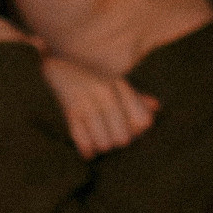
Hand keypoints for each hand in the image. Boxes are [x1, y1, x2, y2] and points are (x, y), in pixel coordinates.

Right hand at [39, 50, 159, 160]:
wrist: (56, 63)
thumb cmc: (90, 76)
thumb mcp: (114, 82)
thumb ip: (136, 98)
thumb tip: (156, 108)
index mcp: (119, 85)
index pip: (143, 122)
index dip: (137, 130)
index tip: (128, 126)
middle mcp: (105, 92)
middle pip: (124, 138)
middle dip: (116, 140)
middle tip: (108, 134)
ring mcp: (86, 102)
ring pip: (104, 144)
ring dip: (100, 145)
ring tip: (96, 138)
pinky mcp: (69, 111)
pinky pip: (84, 143)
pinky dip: (86, 150)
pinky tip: (86, 147)